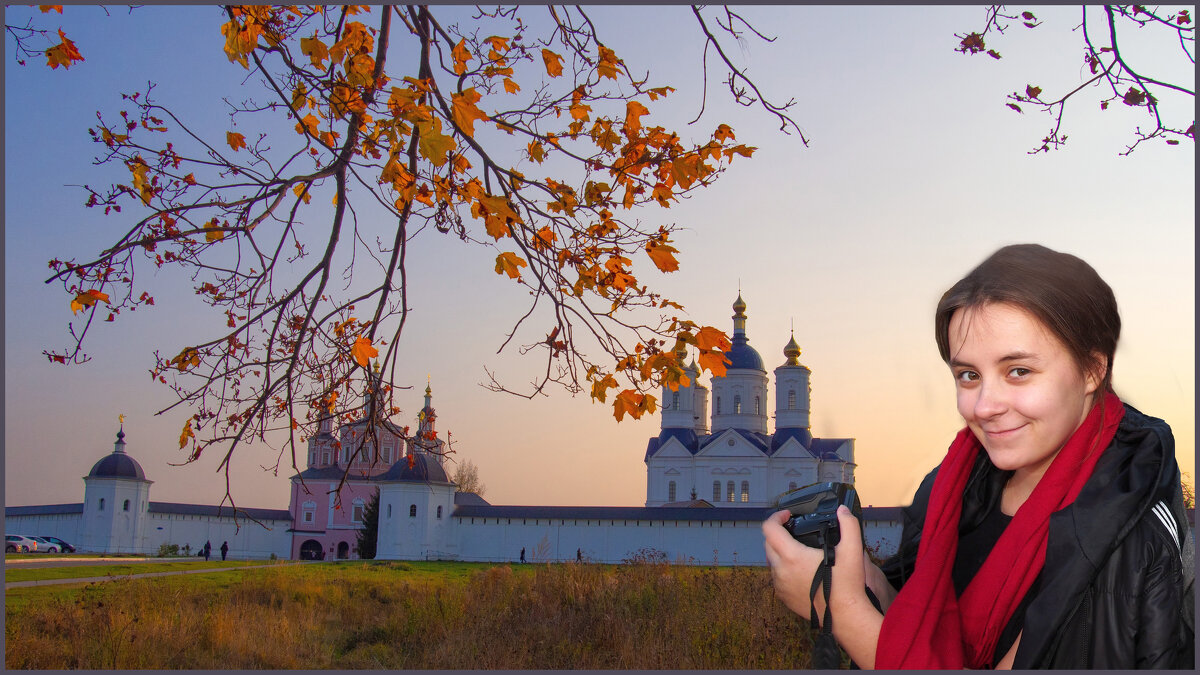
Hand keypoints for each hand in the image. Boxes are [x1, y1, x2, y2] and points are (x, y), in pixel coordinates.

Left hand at [763, 506, 874, 622]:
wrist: (845, 617)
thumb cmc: (846, 587)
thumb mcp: (852, 550)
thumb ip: (849, 525)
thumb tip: (842, 511)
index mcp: (792, 556)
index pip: (769, 529)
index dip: (776, 517)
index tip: (787, 516)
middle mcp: (781, 570)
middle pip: (768, 544)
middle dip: (778, 533)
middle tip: (794, 532)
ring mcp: (780, 585)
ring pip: (771, 562)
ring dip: (780, 552)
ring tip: (798, 550)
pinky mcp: (784, 597)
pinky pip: (777, 578)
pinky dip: (783, 570)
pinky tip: (800, 570)